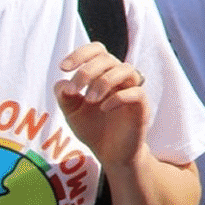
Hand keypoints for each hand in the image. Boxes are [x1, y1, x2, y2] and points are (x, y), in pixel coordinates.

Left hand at [57, 42, 149, 166]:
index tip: (63, 68)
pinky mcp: (142, 107)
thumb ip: (65, 97)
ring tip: (89, 100)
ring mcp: (132, 91)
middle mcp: (120, 78)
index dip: (80, 54)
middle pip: (108, 58)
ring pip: (125, 69)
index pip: (97, 50)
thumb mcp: (72, 112)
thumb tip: (62, 82)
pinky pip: (136, 93)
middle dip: (86, 71)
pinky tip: (104, 108)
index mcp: (104, 74)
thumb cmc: (94, 128)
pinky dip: (118, 97)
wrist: (110, 154)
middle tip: (73, 91)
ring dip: (103, 81)